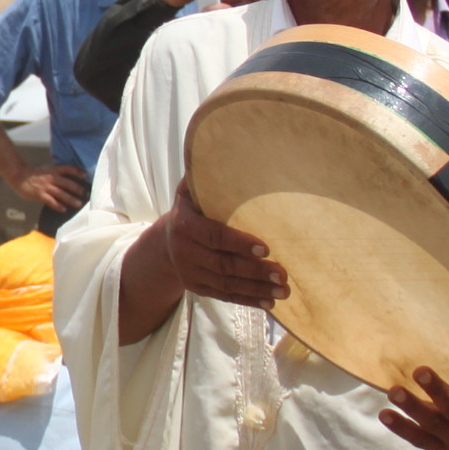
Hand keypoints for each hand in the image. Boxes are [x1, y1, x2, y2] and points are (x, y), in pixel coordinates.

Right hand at [16, 162, 90, 214]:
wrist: (19, 176)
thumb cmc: (34, 174)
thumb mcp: (47, 170)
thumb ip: (57, 174)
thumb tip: (69, 181)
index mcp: (54, 170)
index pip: (68, 169)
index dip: (77, 171)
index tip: (85, 175)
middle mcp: (51, 177)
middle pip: (67, 182)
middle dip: (77, 188)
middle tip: (85, 193)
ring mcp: (46, 186)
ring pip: (61, 193)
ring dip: (70, 199)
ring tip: (79, 204)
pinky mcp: (40, 194)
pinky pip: (51, 201)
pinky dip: (58, 206)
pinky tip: (64, 210)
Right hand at [158, 178, 287, 310]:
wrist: (164, 242)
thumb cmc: (191, 209)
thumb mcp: (190, 190)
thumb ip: (205, 175)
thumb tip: (222, 146)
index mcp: (184, 225)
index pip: (214, 236)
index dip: (239, 243)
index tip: (266, 248)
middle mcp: (184, 252)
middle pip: (223, 264)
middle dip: (255, 270)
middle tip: (283, 273)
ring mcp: (190, 273)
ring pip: (226, 284)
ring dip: (256, 289)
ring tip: (284, 290)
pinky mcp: (197, 288)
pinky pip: (225, 296)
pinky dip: (248, 300)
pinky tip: (270, 303)